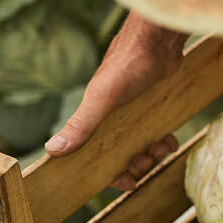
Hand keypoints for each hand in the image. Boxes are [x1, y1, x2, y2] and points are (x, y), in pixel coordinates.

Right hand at [45, 11, 187, 188]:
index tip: (128, 182)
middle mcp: (112, 117)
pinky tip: (171, 139)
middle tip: (147, 160)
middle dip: (136, 163)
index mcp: (95, 118)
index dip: (111, 174)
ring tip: (162, 147)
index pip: (96, 156)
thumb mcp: (102, 98)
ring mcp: (134, 111)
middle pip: (121, 153)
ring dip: (153, 152)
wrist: (158, 40)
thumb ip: (81, 124)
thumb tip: (51, 150)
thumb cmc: (128, 65)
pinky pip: (158, 130)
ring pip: (142, 143)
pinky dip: (165, 139)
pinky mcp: (154, 104)